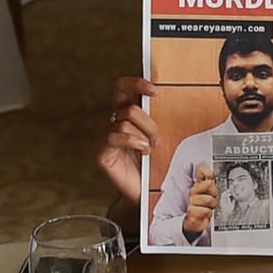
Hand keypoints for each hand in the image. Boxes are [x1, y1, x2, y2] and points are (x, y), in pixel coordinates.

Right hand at [96, 77, 158, 205]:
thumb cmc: (152, 162)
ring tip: (149, 149)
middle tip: (156, 138)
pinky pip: (115, 136)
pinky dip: (134, 142)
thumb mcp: (157, 135)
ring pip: (125, 122)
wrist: (144, 190)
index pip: (123, 87)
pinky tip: (142, 151)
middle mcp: (112, 121)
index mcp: (124, 112)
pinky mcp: (101, 152)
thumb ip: (156, 117)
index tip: (154, 90)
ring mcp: (104, 136)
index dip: (136, 83)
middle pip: (128, 107)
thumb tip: (170, 99)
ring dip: (144, 136)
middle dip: (148, 123)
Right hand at [184, 166, 217, 234]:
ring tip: (209, 208)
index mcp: (198, 185)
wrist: (194, 221)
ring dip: (212, 205)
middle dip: (214, 193)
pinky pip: (206, 210)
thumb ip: (209, 182)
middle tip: (212, 198)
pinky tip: (206, 214)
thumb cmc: (202, 206)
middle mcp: (194, 191)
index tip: (211, 180)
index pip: (202, 171)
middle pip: (209, 184)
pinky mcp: (191, 212)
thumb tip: (210, 173)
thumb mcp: (208, 193)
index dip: (209, 174)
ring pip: (209, 199)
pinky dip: (209, 213)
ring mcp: (192, 201)